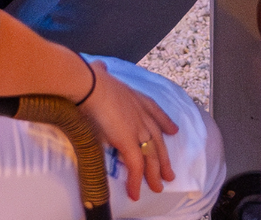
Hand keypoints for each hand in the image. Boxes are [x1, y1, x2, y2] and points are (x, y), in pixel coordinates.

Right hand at [78, 58, 180, 202]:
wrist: (87, 84)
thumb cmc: (88, 78)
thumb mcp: (99, 72)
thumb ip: (101, 72)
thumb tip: (98, 67)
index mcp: (135, 97)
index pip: (156, 112)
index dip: (165, 122)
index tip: (173, 131)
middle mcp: (141, 114)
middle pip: (157, 139)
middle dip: (164, 157)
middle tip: (169, 172)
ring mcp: (137, 128)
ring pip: (151, 156)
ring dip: (154, 174)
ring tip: (158, 188)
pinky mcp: (128, 141)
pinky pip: (136, 166)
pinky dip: (136, 181)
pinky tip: (135, 193)